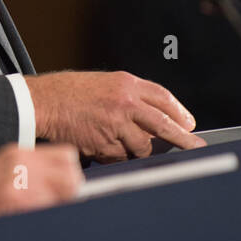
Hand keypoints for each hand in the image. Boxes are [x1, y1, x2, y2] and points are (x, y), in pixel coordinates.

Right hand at [0, 143, 82, 227]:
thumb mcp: (1, 171)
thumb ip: (30, 174)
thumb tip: (63, 188)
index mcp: (18, 153)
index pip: (67, 156)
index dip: (70, 175)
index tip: (64, 189)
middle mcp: (21, 161)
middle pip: (72, 174)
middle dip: (70, 193)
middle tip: (56, 206)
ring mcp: (18, 179)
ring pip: (65, 192)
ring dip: (59, 206)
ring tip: (40, 216)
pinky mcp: (12, 198)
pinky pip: (47, 208)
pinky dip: (45, 218)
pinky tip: (29, 223)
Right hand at [27, 71, 203, 161]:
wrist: (44, 102)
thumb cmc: (70, 92)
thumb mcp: (105, 83)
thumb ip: (130, 97)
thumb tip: (153, 118)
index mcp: (127, 83)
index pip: (163, 98)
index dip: (179, 112)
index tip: (189, 124)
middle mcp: (125, 103)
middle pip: (163, 124)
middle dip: (182, 139)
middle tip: (195, 146)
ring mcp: (116, 125)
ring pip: (141, 146)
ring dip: (138, 149)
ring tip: (119, 141)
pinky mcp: (105, 144)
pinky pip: (120, 157)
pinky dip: (117, 156)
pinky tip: (102, 145)